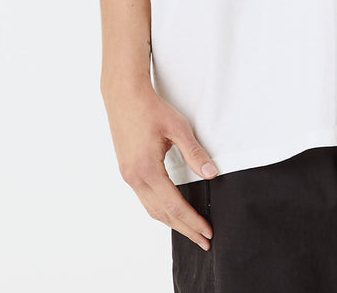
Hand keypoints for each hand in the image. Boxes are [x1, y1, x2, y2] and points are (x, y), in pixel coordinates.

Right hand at [103, 82, 218, 250]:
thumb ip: (195, 154)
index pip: (174, 205)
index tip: (207, 232)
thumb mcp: (178, 128)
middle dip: (184, 229)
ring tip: (191, 230)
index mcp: (147, 169)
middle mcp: (135, 178)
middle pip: (162, 214)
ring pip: (152, 209)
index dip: (192, 221)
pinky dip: (160, 209)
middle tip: (204, 241)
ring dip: (172, 222)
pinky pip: (145, 198)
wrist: (124, 95)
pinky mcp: (127, 170)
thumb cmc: (150, 108)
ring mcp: (129, 176)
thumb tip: (211, 174)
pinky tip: (171, 211)